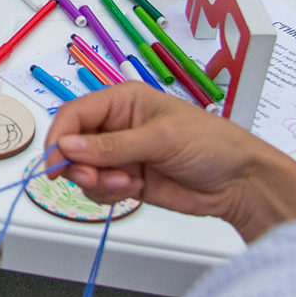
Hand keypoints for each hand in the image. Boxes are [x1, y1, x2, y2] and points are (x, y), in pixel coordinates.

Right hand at [45, 82, 295, 241]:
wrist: (240, 182)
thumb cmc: (211, 144)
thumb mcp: (160, 139)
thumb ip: (112, 146)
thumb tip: (68, 147)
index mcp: (123, 101)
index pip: (75, 114)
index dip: (60, 136)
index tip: (55, 161)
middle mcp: (117, 126)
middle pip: (73, 144)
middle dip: (79, 165)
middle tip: (95, 179)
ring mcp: (121, 155)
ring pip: (83, 170)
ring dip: (97, 183)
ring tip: (127, 186)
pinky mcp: (127, 181)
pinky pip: (99, 189)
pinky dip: (108, 195)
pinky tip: (135, 191)